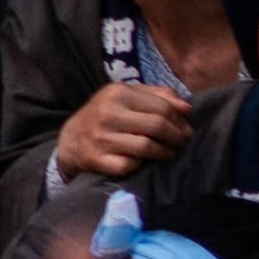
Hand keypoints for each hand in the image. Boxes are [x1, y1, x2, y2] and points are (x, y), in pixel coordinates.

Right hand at [53, 83, 193, 183]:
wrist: (71, 140)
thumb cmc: (106, 115)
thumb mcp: (126, 97)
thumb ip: (157, 96)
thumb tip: (187, 108)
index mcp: (117, 93)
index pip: (161, 107)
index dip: (179, 120)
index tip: (186, 129)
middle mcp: (108, 113)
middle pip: (157, 126)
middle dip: (176, 137)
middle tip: (182, 143)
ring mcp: (102, 137)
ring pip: (147, 147)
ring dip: (165, 153)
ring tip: (170, 153)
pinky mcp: (98, 159)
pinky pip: (131, 165)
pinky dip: (142, 165)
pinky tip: (145, 162)